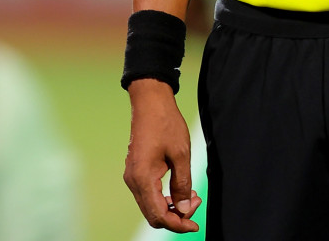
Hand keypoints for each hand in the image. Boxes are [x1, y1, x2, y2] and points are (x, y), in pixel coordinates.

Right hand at [123, 79, 200, 232]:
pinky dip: (164, 199)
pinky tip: (180, 190)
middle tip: (196, 203)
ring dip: (171, 208)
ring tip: (192, 196)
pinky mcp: (135, 171)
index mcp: (142, 177)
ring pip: (150, 206)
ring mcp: (132, 176)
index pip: (159, 215)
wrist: (150, 103)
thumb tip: (185, 209)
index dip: (178, 225)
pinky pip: (149, 195)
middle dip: (176, 217)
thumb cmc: (165, 125)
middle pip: (153, 214)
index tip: (195, 224)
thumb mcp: (181, 156)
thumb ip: (183, 185)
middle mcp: (132, 180)